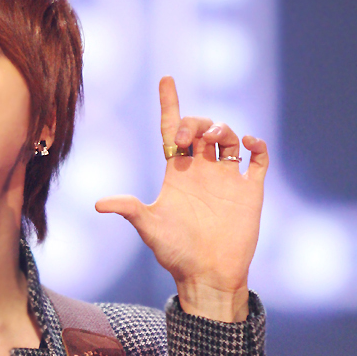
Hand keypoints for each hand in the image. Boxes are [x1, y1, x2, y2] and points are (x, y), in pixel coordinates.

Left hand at [95, 76, 268, 321]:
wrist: (208, 276)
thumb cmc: (176, 253)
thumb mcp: (149, 228)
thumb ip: (129, 209)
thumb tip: (98, 205)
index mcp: (177, 174)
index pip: (172, 131)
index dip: (169, 105)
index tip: (166, 80)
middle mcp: (202, 171)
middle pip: (202, 129)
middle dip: (197, 121)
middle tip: (190, 135)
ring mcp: (227, 179)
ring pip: (229, 138)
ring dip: (224, 129)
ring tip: (216, 138)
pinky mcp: (249, 190)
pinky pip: (258, 159)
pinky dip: (257, 146)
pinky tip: (248, 144)